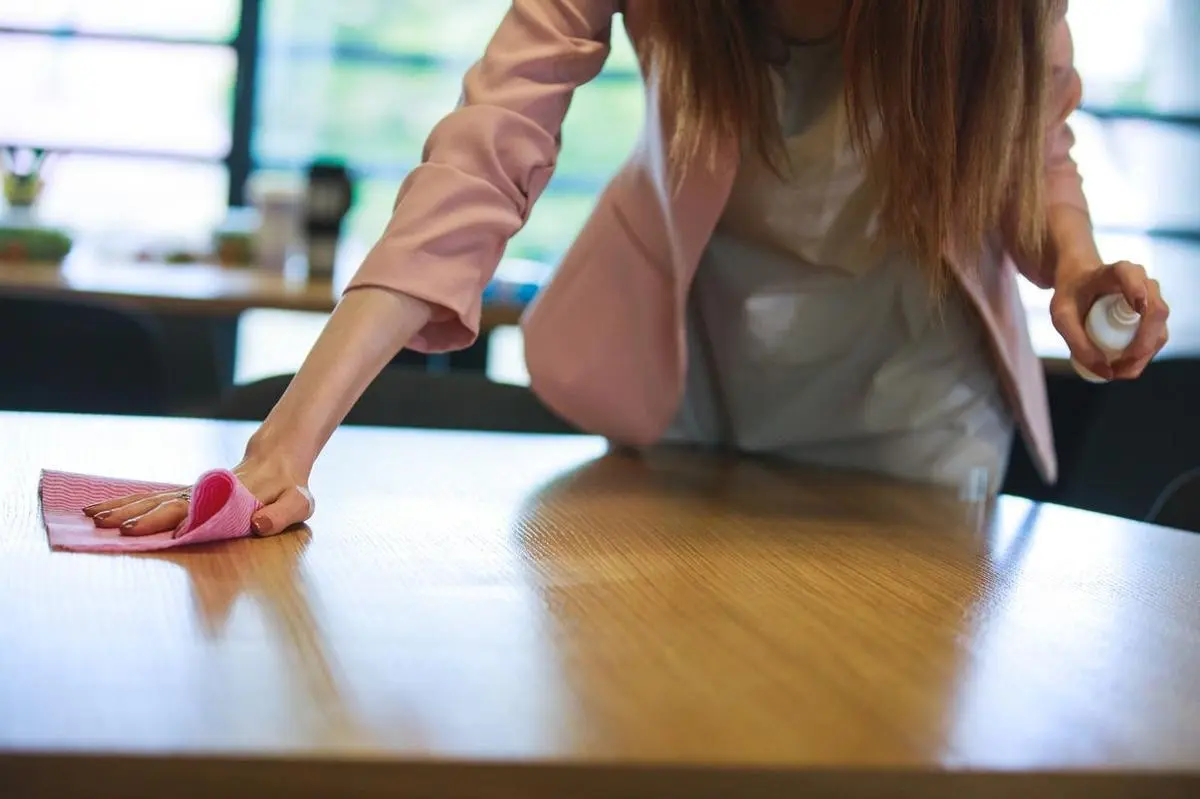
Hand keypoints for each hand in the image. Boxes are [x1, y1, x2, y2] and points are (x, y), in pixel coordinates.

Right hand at [83, 450, 313, 537]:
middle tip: (111, 528)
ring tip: (93, 516)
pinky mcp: (186, 494)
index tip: (148, 530)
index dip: (175, 521)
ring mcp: (193, 492)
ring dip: (124, 508)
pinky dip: (128, 502)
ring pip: (154, 498)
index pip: (198, 512)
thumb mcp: (298, 504)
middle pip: (168, 504)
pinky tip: (103, 507)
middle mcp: (205, 494)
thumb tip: (257, 524)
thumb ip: (282, 514)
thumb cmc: (291, 490)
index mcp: (230, 500)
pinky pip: (154, 497)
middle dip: (140, 516)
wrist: (279, 461)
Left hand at [1050, 260, 1169, 380]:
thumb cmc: (1070, 294)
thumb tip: (1107, 373)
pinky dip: (1144, 356)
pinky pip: (1157, 338)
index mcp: (1118, 271)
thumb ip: (1077, 342)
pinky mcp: (1154, 314)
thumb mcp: (1062, 317)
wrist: (1079, 281)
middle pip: (1155, 313)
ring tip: (1116, 372)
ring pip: (1160, 330)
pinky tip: (1124, 368)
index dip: (1138, 292)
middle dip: (1141, 347)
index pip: (1131, 276)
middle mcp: (1143, 281)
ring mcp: (1153, 298)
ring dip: (1143, 357)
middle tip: (1116, 370)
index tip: (1137, 310)